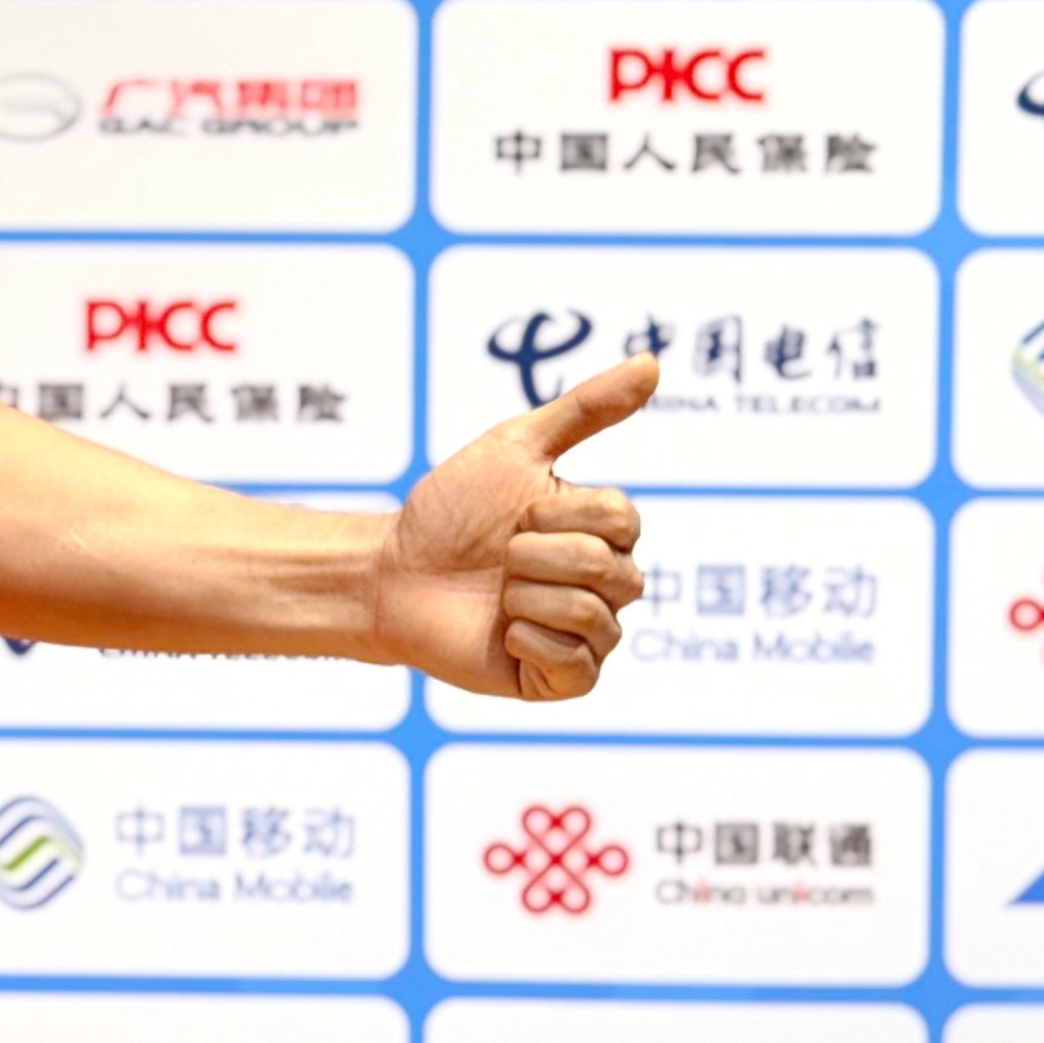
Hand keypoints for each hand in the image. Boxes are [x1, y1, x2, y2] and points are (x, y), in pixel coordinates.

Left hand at [363, 357, 654, 702]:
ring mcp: (588, 636)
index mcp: (605, 533)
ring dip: (525, 596)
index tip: (516, 514)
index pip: (622, 517)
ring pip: (591, 614)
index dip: (558, 513)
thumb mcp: (515, 446)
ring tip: (497, 595)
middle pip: (613, 568)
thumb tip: (652, 362)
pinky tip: (503, 632)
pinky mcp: (562, 680)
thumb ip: (585, 410)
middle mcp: (608, 586)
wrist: (391, 571)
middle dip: (537, 554)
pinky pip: (575, 664)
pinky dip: (528, 640)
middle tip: (499, 557)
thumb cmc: (449, 510)